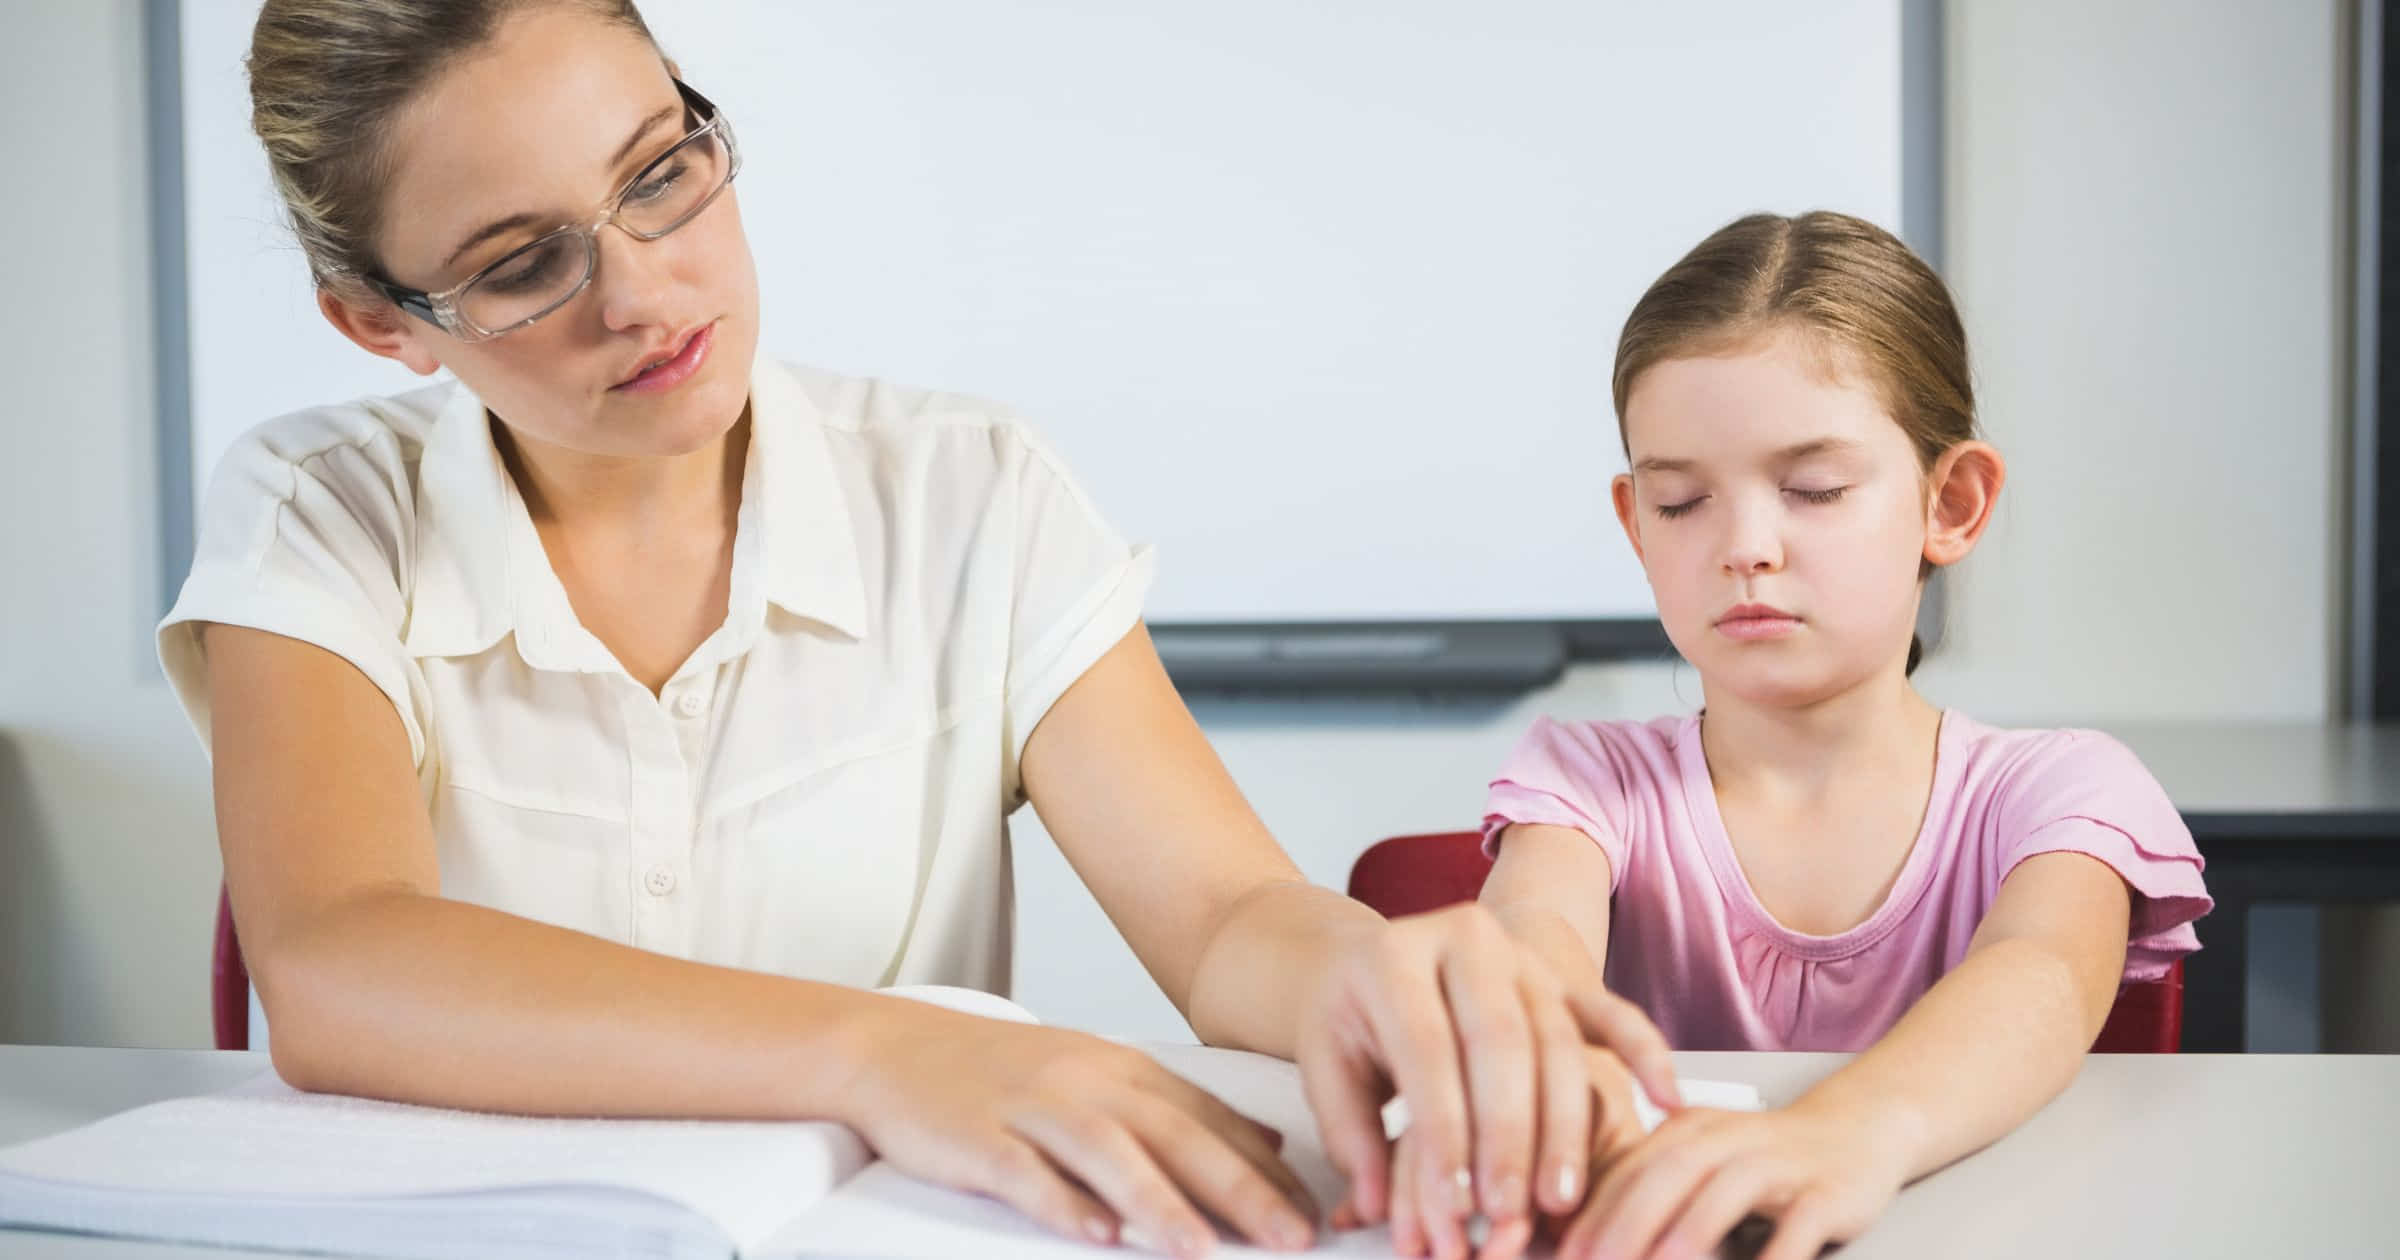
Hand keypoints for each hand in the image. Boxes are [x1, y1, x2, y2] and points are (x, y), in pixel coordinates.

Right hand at [834, 998, 1317, 1256]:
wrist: (894, 1048)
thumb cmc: (1002, 1073)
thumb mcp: (1102, 1074)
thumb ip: (1181, 1108)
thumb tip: (1266, 1140)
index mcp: (1124, 1070)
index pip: (1210, 1120)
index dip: (1267, 1168)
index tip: (1316, 1211)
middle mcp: (1086, 1083)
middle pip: (1175, 1136)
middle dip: (1241, 1189)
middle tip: (1292, 1236)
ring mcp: (1031, 1108)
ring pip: (1107, 1154)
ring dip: (1160, 1203)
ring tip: (1205, 1249)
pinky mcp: (978, 1137)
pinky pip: (1025, 1173)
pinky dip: (1063, 1203)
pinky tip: (1096, 1235)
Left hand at [1294, 904, 1680, 1257]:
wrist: (1381, 957)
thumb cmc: (1353, 1021)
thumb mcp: (1327, 1065)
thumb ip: (1349, 1135)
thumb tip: (1373, 1205)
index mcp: (1393, 956)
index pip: (1426, 1049)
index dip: (1441, 1131)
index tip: (1452, 1203)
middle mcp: (1463, 939)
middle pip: (1499, 1042)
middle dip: (1508, 1136)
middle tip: (1507, 1210)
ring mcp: (1520, 953)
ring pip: (1555, 1040)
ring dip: (1562, 1125)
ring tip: (1558, 1198)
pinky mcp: (1563, 974)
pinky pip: (1611, 1012)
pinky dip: (1644, 1053)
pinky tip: (1667, 1100)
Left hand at [1560, 1102, 1910, 1259]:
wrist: (1856, 1131)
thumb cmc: (1763, 1160)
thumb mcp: (1700, 1163)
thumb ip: (1647, 1190)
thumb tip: (1580, 1241)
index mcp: (1686, 1130)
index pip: (1628, 1170)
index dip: (1590, 1214)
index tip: (1558, 1255)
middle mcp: (1728, 1138)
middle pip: (1668, 1174)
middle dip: (1625, 1224)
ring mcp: (1779, 1163)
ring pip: (1728, 1190)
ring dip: (1688, 1232)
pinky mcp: (1826, 1191)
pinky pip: (1799, 1225)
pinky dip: (1775, 1255)